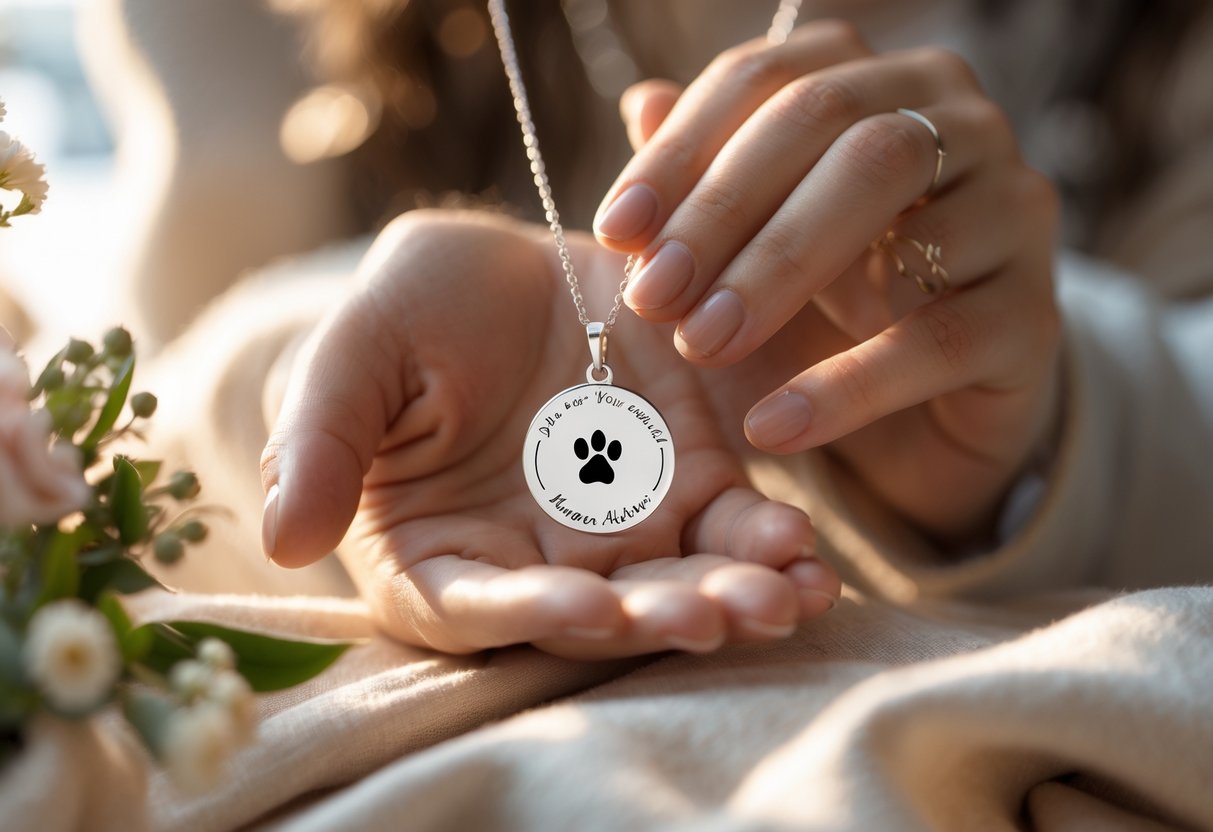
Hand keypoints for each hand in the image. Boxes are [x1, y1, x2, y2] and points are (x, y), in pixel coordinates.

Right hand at [260, 211, 839, 657]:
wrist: (506, 264)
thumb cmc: (411, 310)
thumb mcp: (355, 351)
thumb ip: (318, 439)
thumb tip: (283, 539)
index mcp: (439, 552)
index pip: (477, 604)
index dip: (528, 610)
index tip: (585, 603)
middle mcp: (535, 561)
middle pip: (598, 613)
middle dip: (658, 617)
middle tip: (719, 613)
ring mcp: (619, 532)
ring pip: (679, 583)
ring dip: (735, 595)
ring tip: (787, 593)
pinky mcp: (689, 489)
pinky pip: (736, 530)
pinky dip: (773, 545)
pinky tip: (809, 553)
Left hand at [594, 21, 1061, 542]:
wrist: (943, 404)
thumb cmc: (844, 297)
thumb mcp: (769, 234)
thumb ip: (715, 172)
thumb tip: (642, 104)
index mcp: (879, 81)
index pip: (770, 79)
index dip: (683, 150)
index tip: (615, 230)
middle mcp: (957, 118)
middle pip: (830, 121)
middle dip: (724, 209)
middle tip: (654, 296)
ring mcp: (1011, 205)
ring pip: (886, 195)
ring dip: (775, 272)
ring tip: (702, 345)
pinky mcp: (1033, 313)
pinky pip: (937, 335)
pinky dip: (846, 383)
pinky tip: (771, 423)